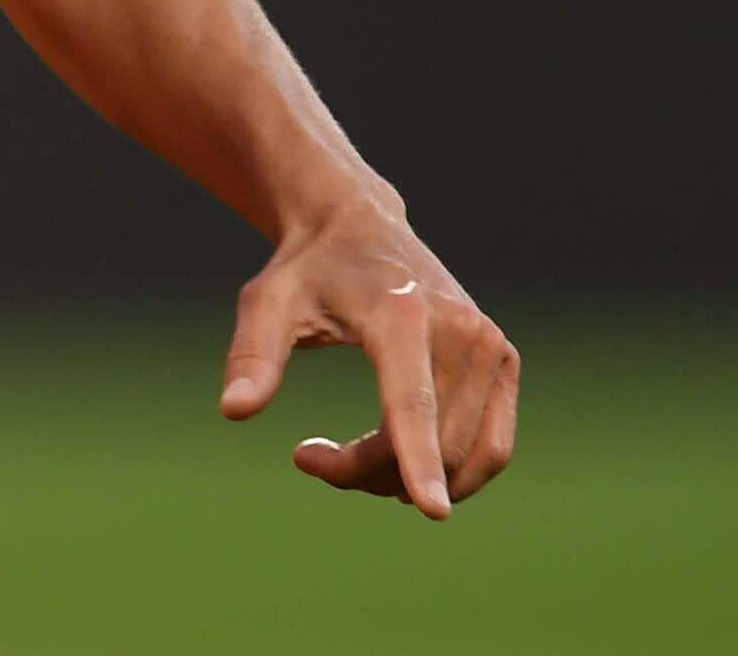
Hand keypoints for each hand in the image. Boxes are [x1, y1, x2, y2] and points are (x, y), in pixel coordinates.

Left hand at [220, 191, 517, 517]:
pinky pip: (491, 446)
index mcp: (400, 313)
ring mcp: (491, 344)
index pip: (411, 402)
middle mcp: (459, 327)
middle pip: (429, 442)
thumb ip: (252, 355)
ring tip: (351, 458)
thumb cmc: (308, 270)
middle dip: (368, 473)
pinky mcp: (504, 360)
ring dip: (408, 480)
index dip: (417, 459)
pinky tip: (401, 459)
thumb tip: (233, 411)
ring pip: (464, 455)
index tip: (432, 512)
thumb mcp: (267, 302)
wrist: (360, 225)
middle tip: (310, 458)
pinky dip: (452, 470)